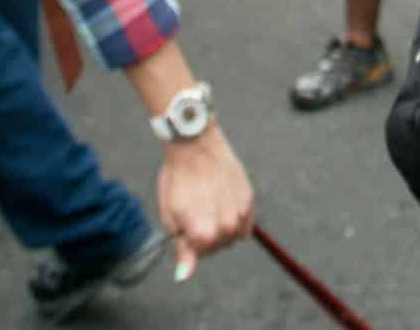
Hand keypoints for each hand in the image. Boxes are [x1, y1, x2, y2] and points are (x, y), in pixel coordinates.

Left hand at [155, 128, 255, 280]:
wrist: (194, 142)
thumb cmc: (177, 177)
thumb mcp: (170, 214)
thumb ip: (182, 248)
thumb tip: (183, 277)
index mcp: (205, 234)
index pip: (200, 255)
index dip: (190, 241)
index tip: (184, 224)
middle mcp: (227, 227)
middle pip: (219, 246)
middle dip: (207, 235)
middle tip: (195, 210)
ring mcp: (241, 213)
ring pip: (233, 236)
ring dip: (222, 227)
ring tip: (209, 203)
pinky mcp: (249, 199)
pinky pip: (245, 223)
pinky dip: (235, 218)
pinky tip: (223, 202)